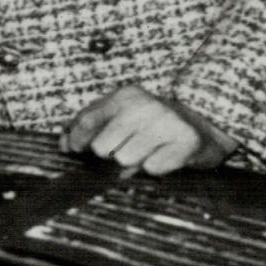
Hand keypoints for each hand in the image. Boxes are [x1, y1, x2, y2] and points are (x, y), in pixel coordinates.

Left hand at [60, 84, 238, 176]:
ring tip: (146, 152)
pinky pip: (153, 169)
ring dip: (133, 163)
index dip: (76, 140)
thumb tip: (62, 145)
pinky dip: (155, 168)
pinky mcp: (185, 142)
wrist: (203, 124)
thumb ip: (91, 125)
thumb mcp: (121, 115)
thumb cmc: (152, 124)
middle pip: (103, 147)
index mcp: (124, 96)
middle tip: (124, 150)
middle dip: (109, 155)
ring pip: (125, 160)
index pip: (87, 120)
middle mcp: (144, 105)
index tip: (75, 150)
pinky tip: (163, 156)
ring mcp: (166, 122)